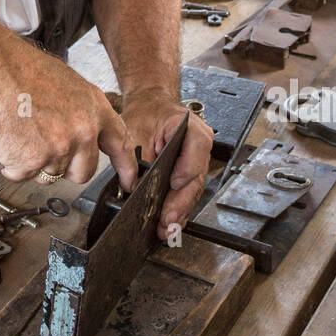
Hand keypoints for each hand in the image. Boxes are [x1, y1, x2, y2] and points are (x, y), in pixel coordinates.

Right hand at [0, 45, 138, 189]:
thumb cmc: (23, 70)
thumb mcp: (67, 84)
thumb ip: (81, 112)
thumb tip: (81, 133)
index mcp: (95, 108)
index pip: (120, 144)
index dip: (125, 167)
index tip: (128, 181)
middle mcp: (83, 131)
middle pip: (83, 172)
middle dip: (66, 167)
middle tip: (45, 147)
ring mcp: (59, 148)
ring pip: (50, 174)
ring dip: (35, 163)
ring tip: (22, 133)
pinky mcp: (34, 161)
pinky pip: (24, 174)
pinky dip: (13, 163)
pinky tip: (9, 139)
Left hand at [120, 86, 213, 238]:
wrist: (151, 106)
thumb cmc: (147, 112)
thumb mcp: (138, 129)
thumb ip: (139, 156)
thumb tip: (135, 186)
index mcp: (192, 129)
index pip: (196, 151)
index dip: (186, 170)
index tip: (174, 184)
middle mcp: (200, 147)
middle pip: (195, 179)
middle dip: (180, 203)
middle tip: (167, 221)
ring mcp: (198, 161)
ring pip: (192, 191)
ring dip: (179, 212)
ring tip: (166, 229)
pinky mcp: (190, 173)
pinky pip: (186, 193)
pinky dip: (178, 208)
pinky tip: (170, 223)